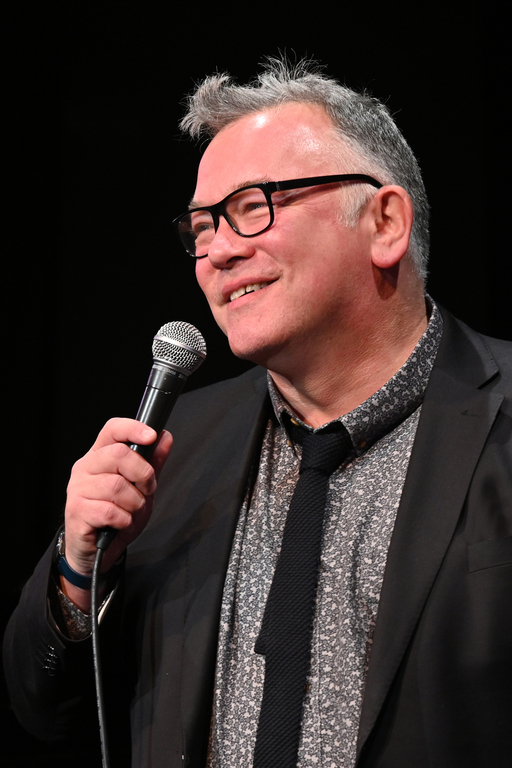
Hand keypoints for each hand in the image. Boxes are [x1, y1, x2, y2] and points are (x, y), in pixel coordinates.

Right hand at [61, 418, 171, 609]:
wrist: (97, 551)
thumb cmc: (117, 515)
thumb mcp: (141, 487)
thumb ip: (153, 462)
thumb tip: (165, 437)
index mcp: (100, 455)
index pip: (112, 429)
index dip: (133, 429)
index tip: (151, 437)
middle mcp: (85, 467)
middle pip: (118, 454)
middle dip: (143, 474)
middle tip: (146, 490)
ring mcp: (77, 488)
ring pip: (116, 485)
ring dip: (134, 503)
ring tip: (131, 511)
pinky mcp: (76, 511)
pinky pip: (109, 511)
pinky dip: (123, 520)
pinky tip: (120, 523)